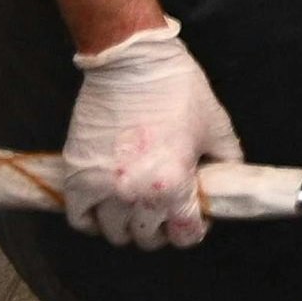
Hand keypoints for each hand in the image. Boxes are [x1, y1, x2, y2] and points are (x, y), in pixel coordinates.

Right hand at [62, 20, 241, 249]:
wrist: (131, 62)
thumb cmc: (176, 89)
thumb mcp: (215, 124)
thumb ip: (226, 159)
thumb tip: (225, 181)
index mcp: (172, 185)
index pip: (183, 235)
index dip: (191, 231)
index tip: (191, 220)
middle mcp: (135, 194)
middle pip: (146, 238)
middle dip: (160, 228)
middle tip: (164, 210)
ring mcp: (102, 187)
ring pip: (114, 232)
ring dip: (127, 225)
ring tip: (135, 208)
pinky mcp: (76, 175)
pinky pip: (79, 218)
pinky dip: (92, 219)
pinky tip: (105, 206)